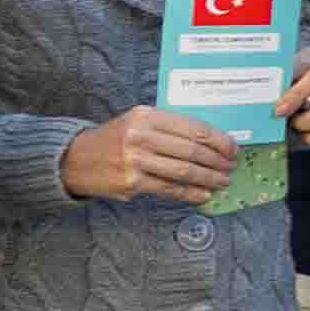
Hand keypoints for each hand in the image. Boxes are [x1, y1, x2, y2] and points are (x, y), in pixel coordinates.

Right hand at [52, 104, 240, 206]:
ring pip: (185, 171)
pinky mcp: (132, 183)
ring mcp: (136, 160)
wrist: (76, 159)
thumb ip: (168, 127)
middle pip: (193, 150)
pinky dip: (191, 193)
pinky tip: (204, 194)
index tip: (233, 149)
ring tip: (223, 181)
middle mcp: (142, 136)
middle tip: (231, 167)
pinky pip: (170, 189)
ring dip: (209, 179)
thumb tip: (211, 141)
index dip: (219, 140)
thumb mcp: (138, 121)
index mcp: (147, 116)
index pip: (194, 128)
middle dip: (218, 161)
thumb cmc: (115, 139)